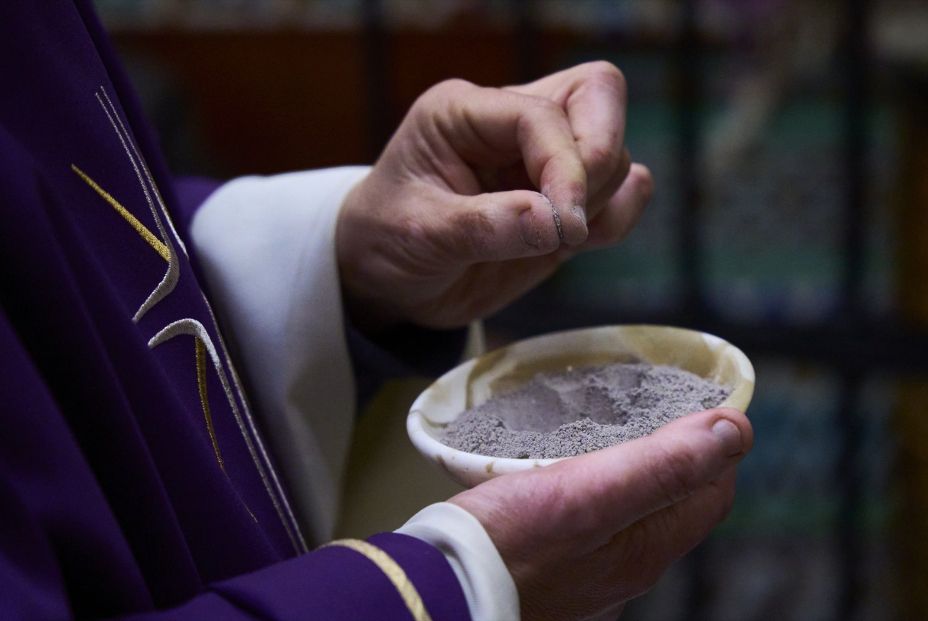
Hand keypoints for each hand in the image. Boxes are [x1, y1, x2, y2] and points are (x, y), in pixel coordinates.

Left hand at [336, 61, 652, 329]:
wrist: (387, 280)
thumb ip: (484, 226)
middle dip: (599, 160)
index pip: (541, 115)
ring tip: (555, 241)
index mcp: (466, 112)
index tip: (564, 224)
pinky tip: (577, 242)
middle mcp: (510, 124)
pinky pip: (622, 190)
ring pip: (614, 150)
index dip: (565, 165)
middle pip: (598, 96)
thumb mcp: (419, 234)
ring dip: (602, 200)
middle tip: (570, 221)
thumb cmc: (387, 242)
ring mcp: (541, 160)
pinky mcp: (562, 201)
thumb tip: (554, 221)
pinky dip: (617, 217)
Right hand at [450, 409, 752, 620]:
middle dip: (673, 455)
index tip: (706, 403)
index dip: (717, 446)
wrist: (438, 589)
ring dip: (628, 471)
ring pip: (628, 514)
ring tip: (606, 430)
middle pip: (671, 504)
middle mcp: (623, 571)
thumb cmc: (506, 542)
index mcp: (644, 550)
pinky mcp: (551, 573)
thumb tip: (735, 431)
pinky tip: (558, 474)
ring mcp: (586, 577)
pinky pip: (588, 525)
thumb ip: (663, 465)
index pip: (711, 494)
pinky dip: (589, 490)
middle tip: (654, 407)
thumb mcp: (590, 493)